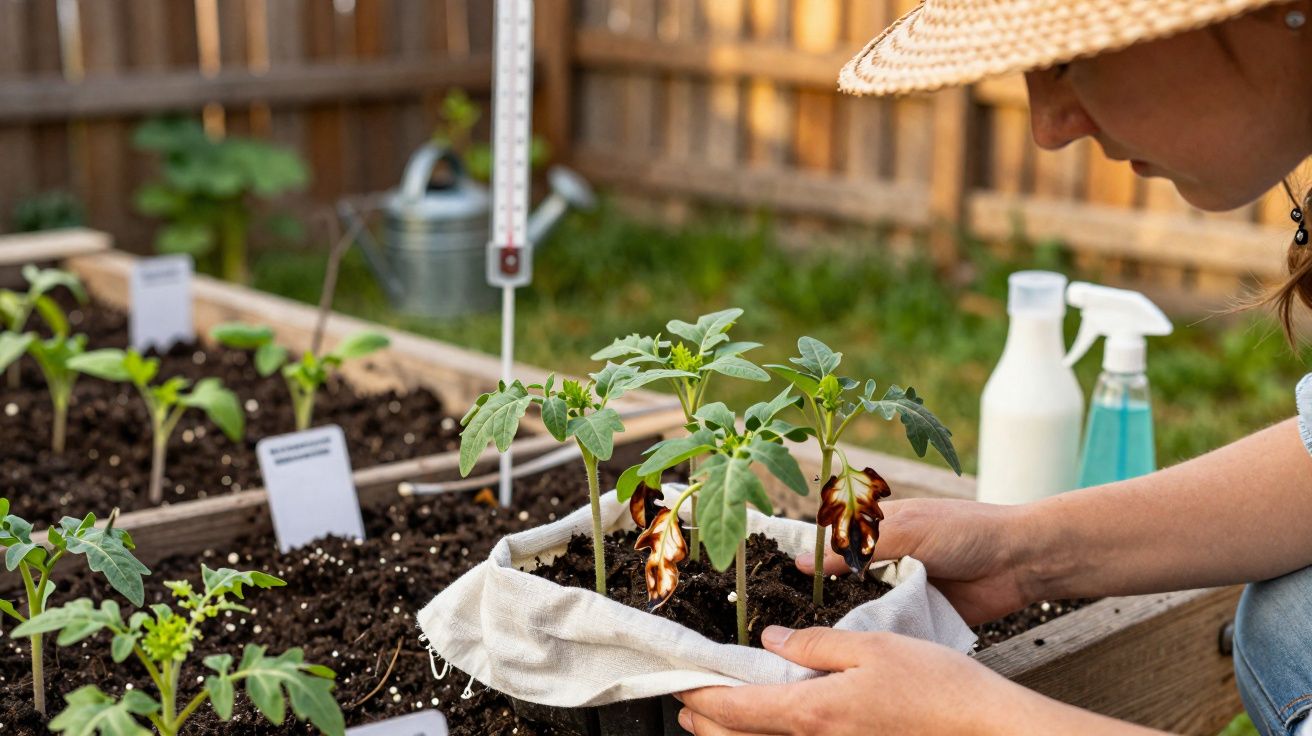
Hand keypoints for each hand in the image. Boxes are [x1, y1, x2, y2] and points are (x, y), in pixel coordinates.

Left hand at [676, 626, 1154, 735]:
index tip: (675, 683)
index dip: (697, 696)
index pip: (732, 710)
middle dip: (705, 722)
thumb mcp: (871, 646)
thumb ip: (814, 645)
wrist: (987, 732)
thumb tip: (771, 642)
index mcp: (811, 714)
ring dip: (734, 735)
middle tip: (685, 703)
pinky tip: (780, 724)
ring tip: (718, 717)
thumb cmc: (939, 688)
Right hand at [798, 498, 1039, 624]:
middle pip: (840, 576)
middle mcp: (884, 556)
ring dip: (844, 614)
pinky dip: (872, 632)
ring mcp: (899, 586)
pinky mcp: (916, 614)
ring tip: (811, 631)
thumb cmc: (965, 531)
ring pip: (859, 604)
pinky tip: (849, 642)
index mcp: (878, 526)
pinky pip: (885, 625)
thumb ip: (858, 547)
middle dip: (819, 591)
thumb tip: (803, 562)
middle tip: (787, 611)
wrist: (1020, 562)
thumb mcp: (907, 529)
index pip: (831, 538)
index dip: (805, 554)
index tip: (774, 571)